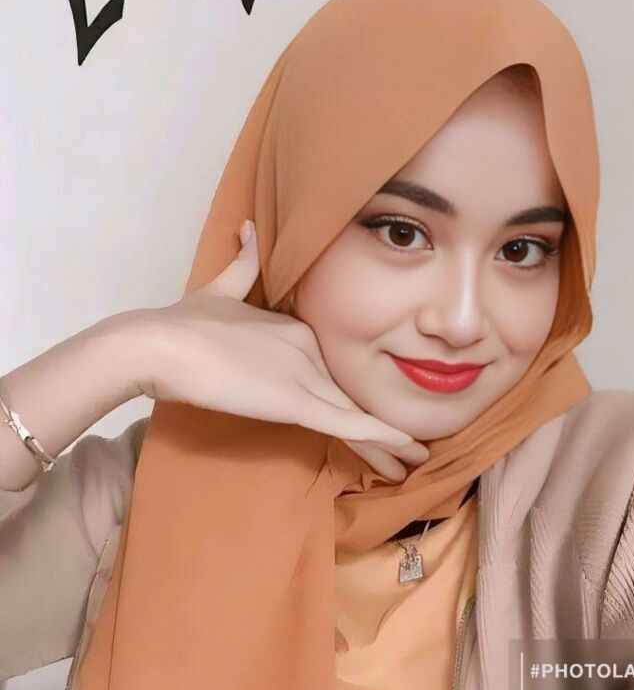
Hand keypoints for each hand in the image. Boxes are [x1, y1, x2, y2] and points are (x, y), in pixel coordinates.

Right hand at [131, 220, 428, 481]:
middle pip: (350, 393)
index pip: (332, 368)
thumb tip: (248, 228)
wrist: (159, 343)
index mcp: (295, 329)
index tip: (370, 418)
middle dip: (380, 422)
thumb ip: (241, 263)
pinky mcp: (296, 402)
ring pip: (356, 413)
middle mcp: (309, 349)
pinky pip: (348, 423)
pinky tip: (407, 451)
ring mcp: (305, 376)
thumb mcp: (218, 290)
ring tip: (417, 461)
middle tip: (410, 449)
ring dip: (389, 441)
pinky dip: (382, 437)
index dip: (352, 395)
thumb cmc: (182, 324)